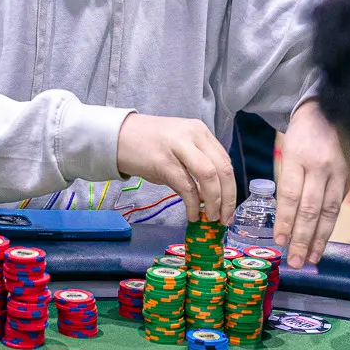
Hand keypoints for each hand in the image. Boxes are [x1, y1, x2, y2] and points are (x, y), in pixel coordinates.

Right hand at [116, 113, 235, 223]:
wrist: (117, 136)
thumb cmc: (148, 144)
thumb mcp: (179, 146)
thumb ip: (196, 164)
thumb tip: (211, 196)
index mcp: (200, 131)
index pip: (225, 161)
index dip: (232, 188)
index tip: (231, 208)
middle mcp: (193, 135)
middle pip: (222, 169)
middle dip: (228, 198)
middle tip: (225, 218)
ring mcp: (178, 147)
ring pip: (208, 176)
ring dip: (214, 202)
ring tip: (211, 218)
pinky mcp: (163, 161)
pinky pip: (186, 186)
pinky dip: (193, 204)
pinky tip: (192, 214)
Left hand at [274, 101, 348, 268]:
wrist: (329, 110)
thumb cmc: (302, 133)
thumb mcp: (287, 150)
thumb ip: (288, 181)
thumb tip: (285, 217)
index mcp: (298, 156)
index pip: (290, 195)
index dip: (285, 221)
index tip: (280, 241)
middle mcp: (320, 166)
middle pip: (310, 209)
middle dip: (302, 238)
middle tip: (295, 261)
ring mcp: (339, 171)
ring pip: (329, 211)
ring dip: (319, 239)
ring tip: (311, 259)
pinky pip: (339, 206)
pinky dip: (330, 226)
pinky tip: (324, 240)